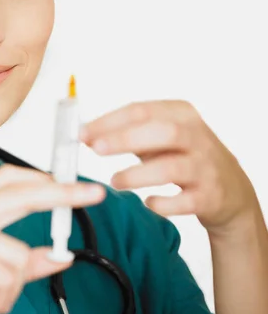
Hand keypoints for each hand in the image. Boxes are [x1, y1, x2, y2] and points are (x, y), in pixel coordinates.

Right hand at [0, 164, 104, 313]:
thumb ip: (25, 263)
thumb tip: (61, 256)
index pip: (10, 179)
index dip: (44, 179)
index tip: (74, 184)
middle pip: (23, 192)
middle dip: (64, 193)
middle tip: (94, 194)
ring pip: (20, 252)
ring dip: (15, 286)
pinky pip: (11, 275)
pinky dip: (5, 298)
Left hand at [80, 100, 257, 234]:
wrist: (230, 191)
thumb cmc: (185, 158)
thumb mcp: (163, 137)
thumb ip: (129, 134)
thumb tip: (87, 135)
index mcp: (182, 114)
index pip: (142, 110)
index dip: (109, 121)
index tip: (82, 133)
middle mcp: (197, 137)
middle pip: (162, 131)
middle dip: (124, 139)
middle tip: (95, 149)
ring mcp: (206, 167)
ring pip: (172, 167)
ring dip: (138, 174)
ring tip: (115, 181)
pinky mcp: (210, 196)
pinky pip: (184, 201)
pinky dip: (163, 203)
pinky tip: (149, 203)